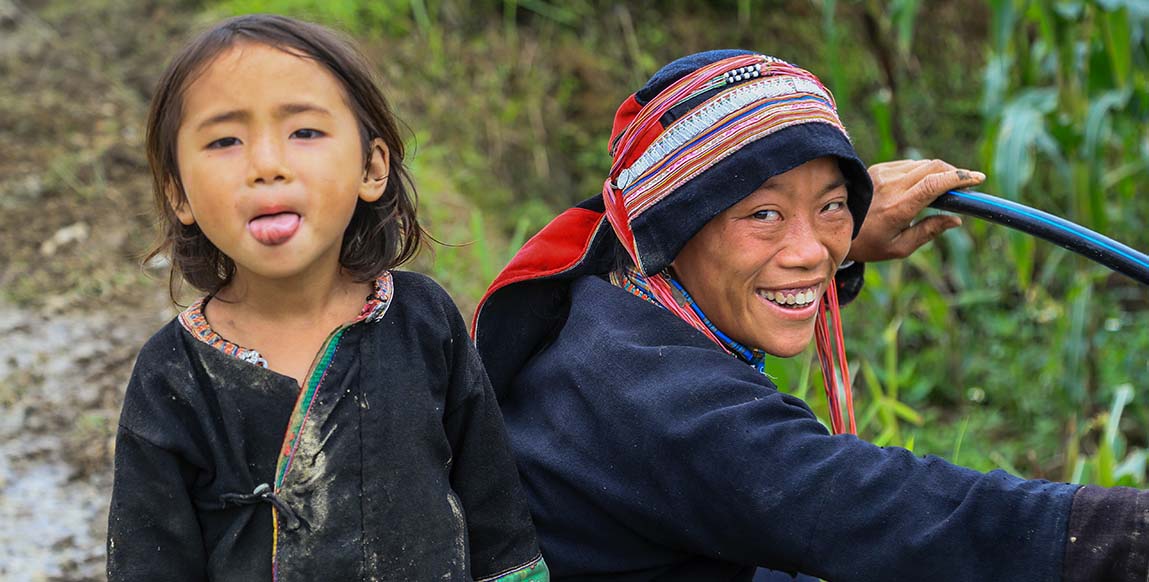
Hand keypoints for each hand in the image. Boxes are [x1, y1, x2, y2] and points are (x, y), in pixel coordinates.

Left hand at [847, 159, 985, 262]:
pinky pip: (909, 165)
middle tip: (967, 185)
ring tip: (947, 188)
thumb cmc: (869, 244)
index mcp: (897, 208)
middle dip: (955, 173)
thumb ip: (929, 232)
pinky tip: (925, 185)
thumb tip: (956, 220)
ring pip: (922, 164)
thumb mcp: (899, 247)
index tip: (978, 179)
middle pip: (933, 167)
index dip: (958, 178)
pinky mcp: (878, 169)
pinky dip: (923, 171)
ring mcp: (882, 174)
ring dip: (940, 172)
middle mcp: (889, 186)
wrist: (834, 228)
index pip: (933, 184)